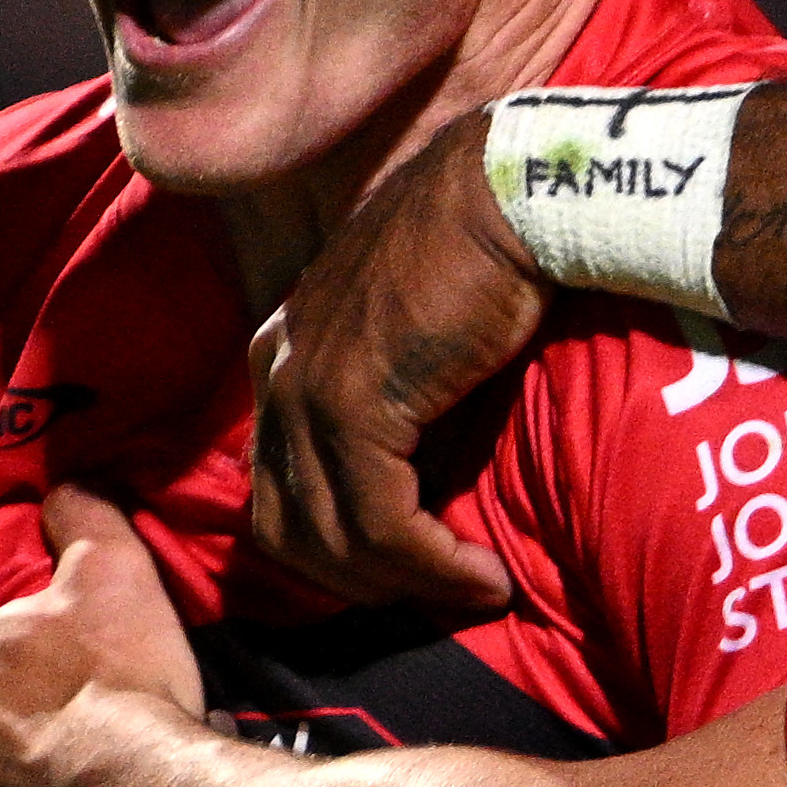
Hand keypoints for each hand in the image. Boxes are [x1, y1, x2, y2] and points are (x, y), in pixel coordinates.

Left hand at [250, 122, 543, 618]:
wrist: (508, 194)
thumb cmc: (484, 248)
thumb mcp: (414, 328)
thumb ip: (394, 390)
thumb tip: (426, 470)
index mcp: (284, 352)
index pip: (280, 486)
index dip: (338, 547)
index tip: (414, 566)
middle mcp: (279, 372)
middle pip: (287, 526)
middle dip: (362, 580)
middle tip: (440, 593)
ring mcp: (307, 389)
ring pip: (330, 539)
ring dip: (406, 584)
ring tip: (475, 588)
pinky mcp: (355, 406)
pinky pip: (381, 524)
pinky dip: (430, 566)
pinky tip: (483, 575)